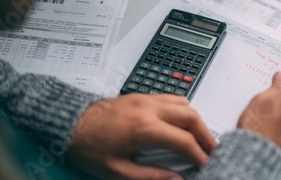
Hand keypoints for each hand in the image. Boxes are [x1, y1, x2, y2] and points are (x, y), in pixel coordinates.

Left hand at [67, 94, 215, 179]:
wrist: (68, 123)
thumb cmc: (87, 145)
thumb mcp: (117, 170)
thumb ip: (150, 176)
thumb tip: (175, 179)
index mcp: (143, 128)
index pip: (183, 141)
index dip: (199, 155)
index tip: (205, 164)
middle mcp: (148, 108)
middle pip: (191, 117)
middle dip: (206, 134)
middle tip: (212, 149)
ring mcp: (145, 99)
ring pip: (183, 103)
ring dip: (196, 120)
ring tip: (200, 136)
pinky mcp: (140, 96)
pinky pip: (171, 98)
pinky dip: (183, 109)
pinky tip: (182, 121)